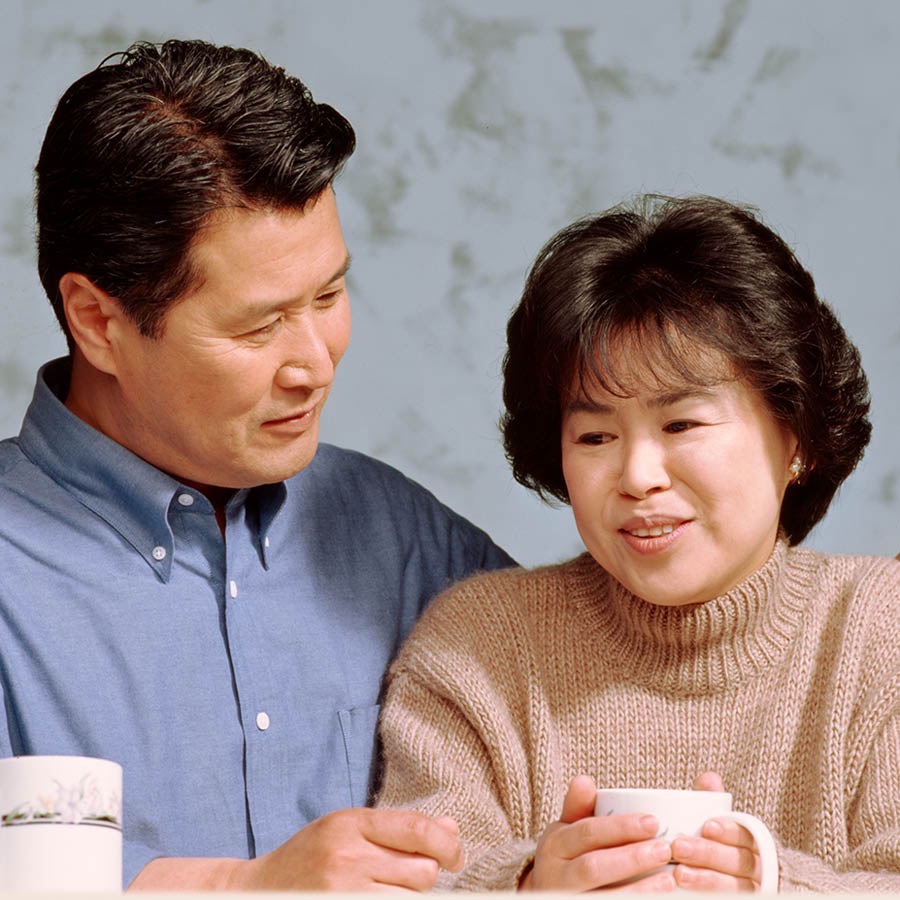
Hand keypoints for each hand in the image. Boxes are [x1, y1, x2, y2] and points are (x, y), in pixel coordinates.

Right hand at [130, 807, 462, 891]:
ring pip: (411, 899)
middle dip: (424, 878)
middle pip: (422, 871)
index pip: (420, 830)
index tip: (455, 857)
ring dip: (409, 898)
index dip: (449, 845)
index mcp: (349, 823)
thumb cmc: (308, 860)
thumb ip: (397, 829)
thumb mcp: (346, 829)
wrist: (252, 894)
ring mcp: (341, 892)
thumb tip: (453, 830)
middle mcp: (346, 857)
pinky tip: (379, 899)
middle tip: (406, 880)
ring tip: (387, 892)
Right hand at [521, 775, 674, 891]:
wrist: (544, 898)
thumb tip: (584, 780)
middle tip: (665, 850)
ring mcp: (565, 898)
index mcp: (554, 845)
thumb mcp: (565, 831)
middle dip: (630, 858)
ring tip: (668, 881)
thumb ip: (577, 807)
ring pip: (601, 896)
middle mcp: (555, 875)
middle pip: (592, 867)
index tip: (653, 822)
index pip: (587, 832)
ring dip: (637, 890)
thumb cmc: (566, 858)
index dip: (620, 827)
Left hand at [669, 771, 761, 891]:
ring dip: (707, 880)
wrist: (733, 880)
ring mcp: (753, 890)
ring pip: (737, 888)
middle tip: (678, 847)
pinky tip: (687, 894)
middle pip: (739, 863)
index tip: (706, 826)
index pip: (746, 836)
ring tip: (679, 874)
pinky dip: (710, 897)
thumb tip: (709, 778)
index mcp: (755, 843)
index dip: (729, 831)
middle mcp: (759, 869)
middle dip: (709, 854)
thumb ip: (713, 801)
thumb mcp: (718, 822)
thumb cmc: (720, 845)